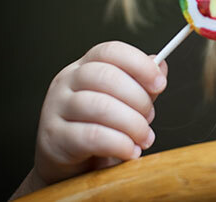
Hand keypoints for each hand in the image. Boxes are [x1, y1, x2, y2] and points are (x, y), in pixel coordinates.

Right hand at [33, 41, 167, 185]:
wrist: (70, 164)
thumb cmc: (99, 127)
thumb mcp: (123, 102)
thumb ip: (142, 84)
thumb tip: (160, 66)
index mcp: (85, 66)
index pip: (111, 51)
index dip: (139, 64)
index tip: (160, 83)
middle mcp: (67, 81)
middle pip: (106, 76)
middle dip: (138, 98)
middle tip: (150, 117)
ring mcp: (56, 108)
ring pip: (101, 106)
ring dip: (132, 124)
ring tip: (143, 137)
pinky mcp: (54, 138)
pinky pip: (92, 136)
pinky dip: (120, 144)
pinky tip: (130, 150)